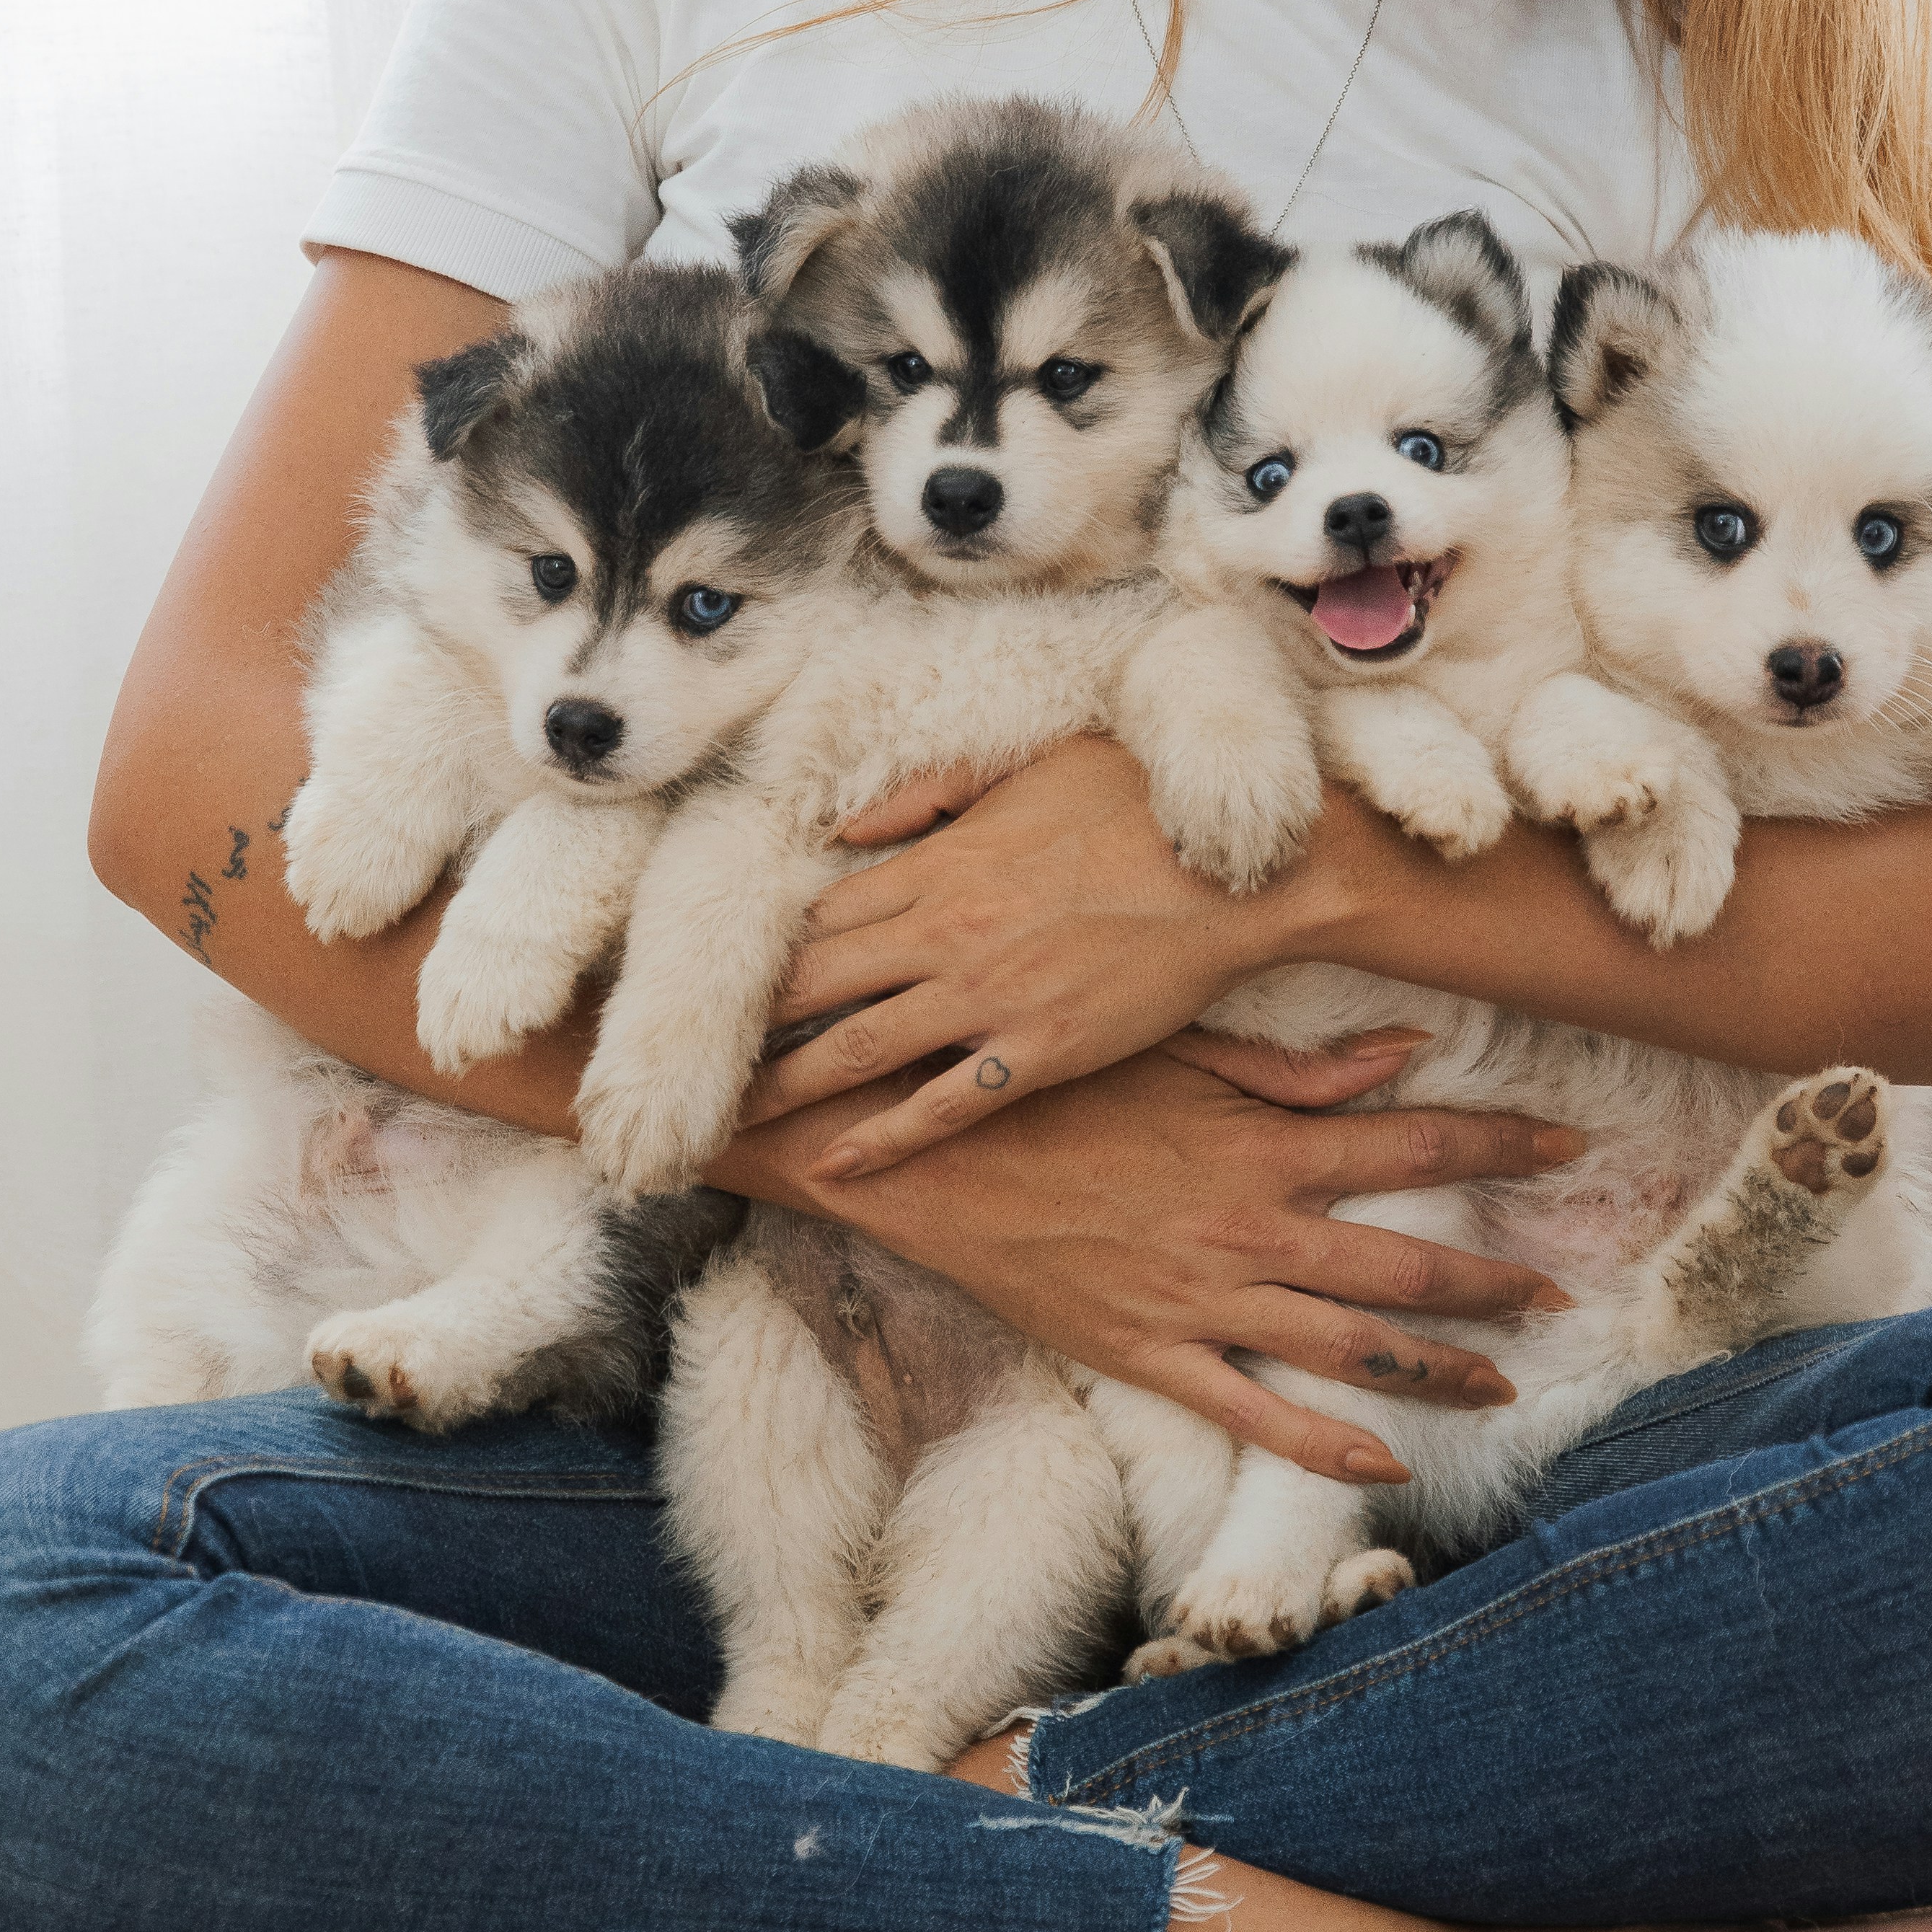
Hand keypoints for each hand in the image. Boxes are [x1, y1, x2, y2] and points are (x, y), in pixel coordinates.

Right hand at [725, 1032, 1581, 1486]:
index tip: (1569, 1145)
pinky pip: (1253, 1415)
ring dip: (1440, 1370)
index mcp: (1262, 1144)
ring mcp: (1200, 1299)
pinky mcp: (1147, 1353)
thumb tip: (1406, 1052)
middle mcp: (1248, 1229)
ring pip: (1350, 1352)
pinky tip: (1384, 1462)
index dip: (1502, 1148)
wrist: (922, 1151)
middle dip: (1494, 1283)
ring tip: (1503, 1383)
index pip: (1416, 1147)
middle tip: (1560, 1292)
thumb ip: (1298, 1067)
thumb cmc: (1053, 1084)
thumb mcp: (1178, 1050)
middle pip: (1405, 1268)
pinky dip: (1326, 1446)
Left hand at [746, 732, 1313, 1176]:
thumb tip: (846, 827)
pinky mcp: (1037, 1053)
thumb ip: (930, 793)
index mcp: (936, 863)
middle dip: (743, 1030)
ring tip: (730, 1124)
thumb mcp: (1029, 767)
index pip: (818, 916)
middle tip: (689, 1067)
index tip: (715, 983)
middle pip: (812, 987)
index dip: (760, 955)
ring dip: (784, 1090)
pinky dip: (883, 1139)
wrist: (1242, 874)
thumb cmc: (1142, 804)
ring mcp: (986, 999)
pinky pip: (942, 1107)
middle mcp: (943, 933)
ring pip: (854, 1051)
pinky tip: (836, 1164)